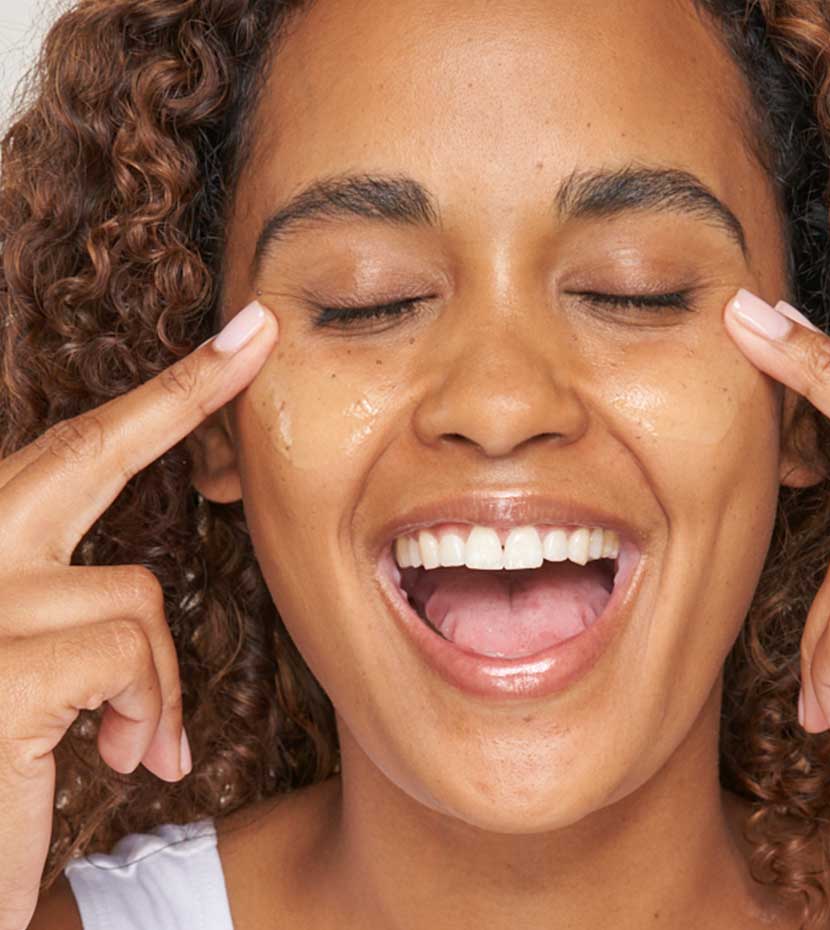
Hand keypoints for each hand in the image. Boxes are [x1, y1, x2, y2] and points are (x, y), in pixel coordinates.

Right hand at [0, 300, 275, 929]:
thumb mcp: (28, 675)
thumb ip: (72, 612)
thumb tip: (131, 597)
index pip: (66, 453)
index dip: (158, 393)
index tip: (237, 338)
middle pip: (83, 451)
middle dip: (182, 391)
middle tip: (260, 335)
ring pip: (133, 594)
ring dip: (154, 679)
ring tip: (132, 742)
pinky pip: (128, 655)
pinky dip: (147, 709)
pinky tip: (118, 760)